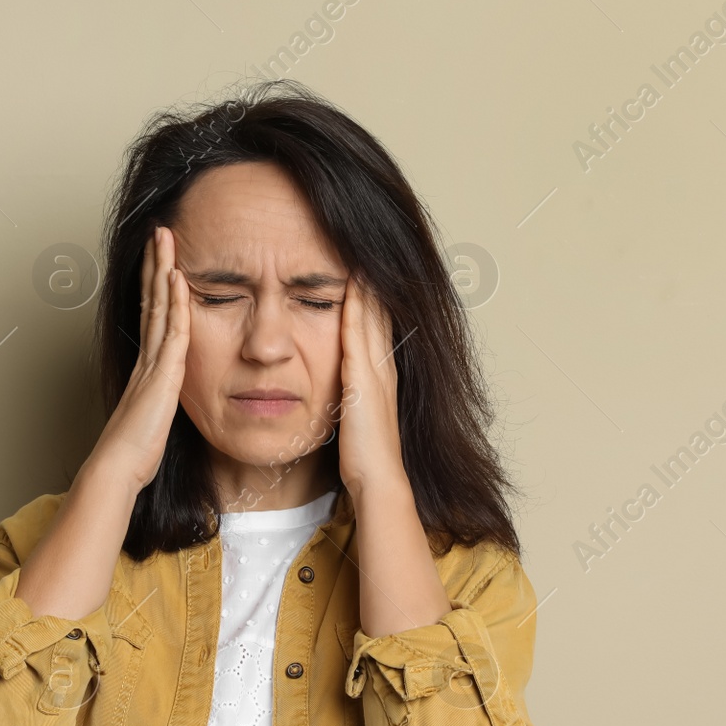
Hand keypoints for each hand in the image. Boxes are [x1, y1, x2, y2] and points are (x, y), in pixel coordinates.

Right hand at [89, 225, 190, 492]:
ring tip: (165, 239)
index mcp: (146, 369)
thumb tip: (159, 410)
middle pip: (151, 301)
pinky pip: (172, 329)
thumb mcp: (151, 423)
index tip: (159, 262)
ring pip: (158, 306)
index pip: (151, 317)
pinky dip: (175, 301)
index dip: (155, 287)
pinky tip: (177, 277)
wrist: (118, 468)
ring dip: (162, 269)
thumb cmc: (133, 455)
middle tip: (159, 233)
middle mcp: (147, 358)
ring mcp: (152, 363)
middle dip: (155, 265)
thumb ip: (157, 408)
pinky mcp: (162, 373)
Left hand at [337, 272, 405, 496]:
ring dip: (367, 284)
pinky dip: (356, 305)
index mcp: (382, 375)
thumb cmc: (364, 458)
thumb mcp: (357, 419)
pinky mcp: (364, 378)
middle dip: (373, 281)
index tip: (363, 268)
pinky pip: (359, 332)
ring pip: (372, 315)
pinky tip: (351, 282)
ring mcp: (376, 370)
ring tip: (360, 250)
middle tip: (365, 245)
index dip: (372, 297)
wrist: (378, 479)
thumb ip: (351, 399)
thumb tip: (342, 391)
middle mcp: (384, 366)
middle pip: (379, 312)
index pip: (378, 325)